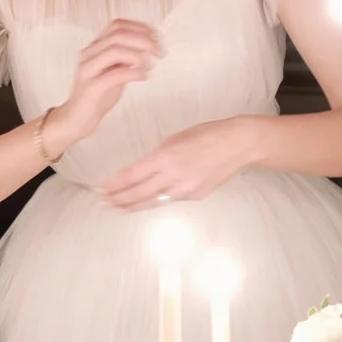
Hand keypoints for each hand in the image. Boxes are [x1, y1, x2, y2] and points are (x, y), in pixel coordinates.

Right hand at [49, 19, 161, 154]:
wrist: (77, 118)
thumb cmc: (98, 94)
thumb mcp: (115, 71)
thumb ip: (127, 58)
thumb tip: (148, 47)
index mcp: (95, 47)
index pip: (117, 25)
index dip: (139, 27)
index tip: (155, 36)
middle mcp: (89, 54)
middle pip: (118, 35)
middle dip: (143, 40)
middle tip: (158, 51)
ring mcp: (88, 70)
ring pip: (114, 50)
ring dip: (138, 55)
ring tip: (150, 65)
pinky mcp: (92, 87)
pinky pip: (114, 74)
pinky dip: (133, 72)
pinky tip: (143, 76)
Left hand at [99, 118, 252, 210]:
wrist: (238, 144)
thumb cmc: (208, 134)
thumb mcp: (177, 138)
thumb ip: (159, 156)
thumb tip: (144, 168)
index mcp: (166, 157)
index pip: (133, 175)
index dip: (115, 184)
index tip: (102, 187)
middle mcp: (174, 176)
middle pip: (139, 194)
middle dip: (119, 199)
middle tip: (105, 202)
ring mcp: (186, 189)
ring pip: (154, 202)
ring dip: (134, 205)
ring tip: (120, 208)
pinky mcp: (195, 196)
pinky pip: (171, 199)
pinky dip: (157, 200)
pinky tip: (147, 201)